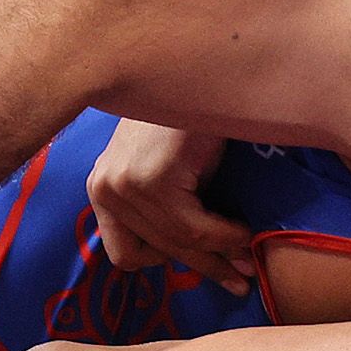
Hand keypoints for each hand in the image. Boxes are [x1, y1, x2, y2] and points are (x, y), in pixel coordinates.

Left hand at [85, 122, 256, 294]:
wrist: (200, 70)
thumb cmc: (190, 118)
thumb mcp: (165, 167)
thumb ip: (167, 206)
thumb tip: (203, 258)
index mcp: (101, 188)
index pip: (125, 254)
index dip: (163, 261)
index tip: (197, 258)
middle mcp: (103, 188)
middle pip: (158, 252)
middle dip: (206, 268)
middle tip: (240, 279)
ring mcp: (124, 184)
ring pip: (179, 244)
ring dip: (223, 254)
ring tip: (249, 254)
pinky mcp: (151, 180)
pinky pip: (194, 230)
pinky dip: (225, 235)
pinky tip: (245, 230)